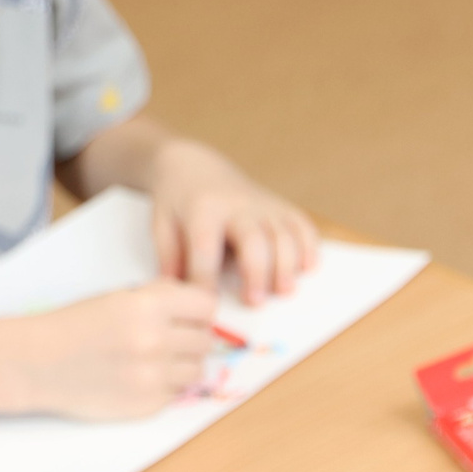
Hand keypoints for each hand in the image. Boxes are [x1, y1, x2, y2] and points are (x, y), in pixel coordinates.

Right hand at [17, 280, 217, 418]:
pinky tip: (140, 377)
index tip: (190, 316)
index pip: (207, 306)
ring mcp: (153, 376)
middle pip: (206, 340)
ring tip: (155, 359)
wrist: (36, 363)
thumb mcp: (116, 297)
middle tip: (168, 338)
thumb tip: (200, 304)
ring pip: (197, 369)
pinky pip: (178, 393)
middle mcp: (154, 341)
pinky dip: (166, 386)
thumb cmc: (74, 326)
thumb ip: (160, 297)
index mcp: (147, 307)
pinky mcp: (148, 404)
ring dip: (183, 364)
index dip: (199, 311)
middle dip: (191, 338)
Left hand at [146, 138, 320, 303]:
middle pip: (254, 241)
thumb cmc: (179, 202)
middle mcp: (237, 205)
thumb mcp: (162, 224)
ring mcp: (264, 205)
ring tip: (283, 291)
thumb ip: (170, 258)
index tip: (206, 304)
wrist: (198, 167)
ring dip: (287, 267)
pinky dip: (309, 250)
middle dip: (257, 274)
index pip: (206, 247)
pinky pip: (303, 228)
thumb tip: (180, 293)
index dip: (206, 279)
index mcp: (203, 208)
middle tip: (255, 302)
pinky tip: (304, 269)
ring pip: (284, 237)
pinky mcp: (282, 208)